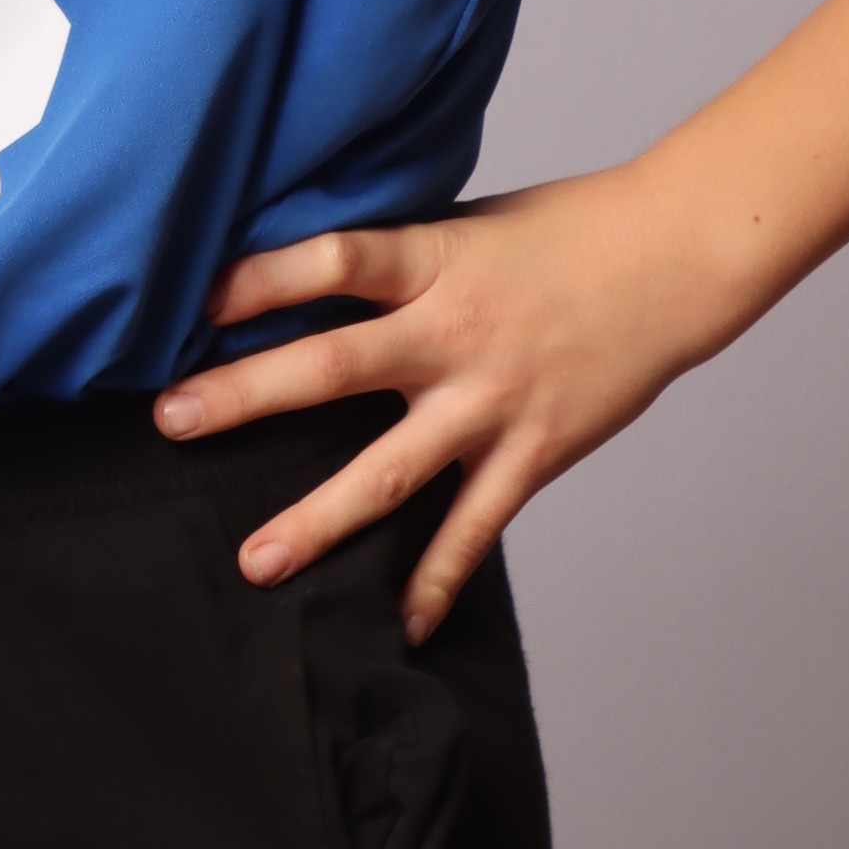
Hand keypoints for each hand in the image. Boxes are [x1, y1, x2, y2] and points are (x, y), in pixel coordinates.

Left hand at [152, 170, 734, 639]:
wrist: (676, 259)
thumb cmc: (570, 229)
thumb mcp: (472, 223)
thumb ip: (404, 260)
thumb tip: (320, 276)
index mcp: (436, 262)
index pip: (335, 263)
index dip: (264, 277)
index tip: (195, 298)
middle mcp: (455, 336)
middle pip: (334, 369)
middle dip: (246, 395)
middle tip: (171, 419)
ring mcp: (493, 402)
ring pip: (391, 471)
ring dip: (319, 519)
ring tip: (256, 563)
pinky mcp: (533, 452)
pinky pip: (473, 528)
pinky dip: (438, 580)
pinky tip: (403, 626)